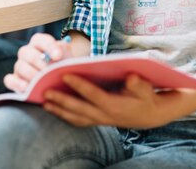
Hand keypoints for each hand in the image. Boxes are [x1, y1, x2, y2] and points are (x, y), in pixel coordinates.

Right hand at [4, 33, 71, 92]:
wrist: (59, 80)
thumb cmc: (62, 66)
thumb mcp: (66, 56)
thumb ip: (63, 51)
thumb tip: (59, 51)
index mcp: (39, 42)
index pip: (41, 40)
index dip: (49, 47)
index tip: (58, 56)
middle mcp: (27, 52)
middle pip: (27, 52)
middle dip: (39, 62)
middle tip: (48, 70)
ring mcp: (19, 66)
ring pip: (20, 66)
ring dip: (31, 74)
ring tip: (41, 81)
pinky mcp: (14, 80)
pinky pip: (10, 80)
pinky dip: (17, 83)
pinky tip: (27, 88)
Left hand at [42, 74, 185, 128]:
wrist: (151, 115)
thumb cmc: (147, 97)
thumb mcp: (146, 88)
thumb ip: (139, 83)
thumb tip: (131, 77)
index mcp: (115, 105)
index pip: (93, 95)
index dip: (79, 85)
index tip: (65, 75)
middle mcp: (105, 115)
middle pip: (79, 109)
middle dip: (61, 100)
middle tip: (45, 91)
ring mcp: (100, 120)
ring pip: (76, 117)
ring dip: (59, 111)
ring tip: (44, 103)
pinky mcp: (98, 121)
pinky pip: (79, 121)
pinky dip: (65, 116)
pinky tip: (54, 110)